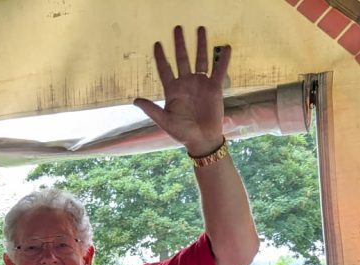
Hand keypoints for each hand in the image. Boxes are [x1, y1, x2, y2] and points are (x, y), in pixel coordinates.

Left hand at [134, 25, 229, 155]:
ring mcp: (200, 84)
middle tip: (177, 28)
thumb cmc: (182, 132)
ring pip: (200, 60)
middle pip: (182, 59)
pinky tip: (225, 47)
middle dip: (180, 44)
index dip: (160, 57)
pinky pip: (219, 71)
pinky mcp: (214, 88)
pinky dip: (222, 60)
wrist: (202, 140)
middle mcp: (186, 84)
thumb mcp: (164, 121)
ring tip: (200, 29)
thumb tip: (135, 100)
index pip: (165, 69)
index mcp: (172, 91)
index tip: (157, 44)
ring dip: (200, 45)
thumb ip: (151, 110)